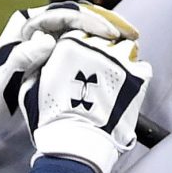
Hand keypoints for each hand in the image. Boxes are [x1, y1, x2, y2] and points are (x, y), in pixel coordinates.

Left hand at [0, 0, 138, 154]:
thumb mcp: (2, 80)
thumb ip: (20, 59)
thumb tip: (47, 41)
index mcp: (24, 25)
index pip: (63, 14)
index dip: (90, 21)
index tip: (111, 34)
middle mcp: (36, 27)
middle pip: (78, 15)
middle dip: (106, 22)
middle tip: (132, 33)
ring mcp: (46, 40)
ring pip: (82, 29)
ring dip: (106, 33)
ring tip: (131, 42)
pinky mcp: (54, 55)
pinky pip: (80, 45)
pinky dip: (99, 48)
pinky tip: (117, 56)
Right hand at [23, 29, 152, 172]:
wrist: (77, 142)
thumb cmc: (50, 118)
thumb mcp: (29, 86)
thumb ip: (36, 61)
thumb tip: (42, 42)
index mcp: (69, 44)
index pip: (80, 30)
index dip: (80, 44)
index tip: (80, 58)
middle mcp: (97, 47)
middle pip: (104, 36)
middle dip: (101, 49)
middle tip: (97, 70)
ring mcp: (120, 60)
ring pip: (126, 46)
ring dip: (121, 57)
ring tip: (113, 76)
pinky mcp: (137, 76)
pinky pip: (142, 66)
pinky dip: (135, 73)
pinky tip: (124, 87)